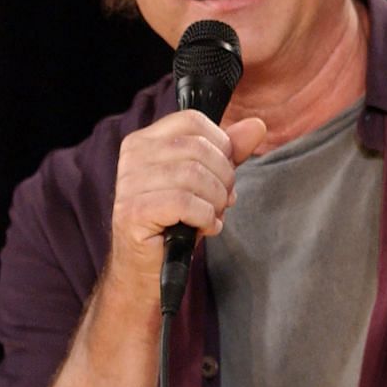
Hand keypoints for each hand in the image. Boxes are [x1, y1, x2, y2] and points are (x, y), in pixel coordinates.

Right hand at [107, 109, 266, 286]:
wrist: (149, 266)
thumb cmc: (177, 219)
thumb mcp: (207, 180)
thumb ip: (230, 152)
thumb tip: (257, 125)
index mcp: (145, 139)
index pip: (192, 120)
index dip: (221, 145)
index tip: (223, 172)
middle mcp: (132, 156)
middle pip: (197, 148)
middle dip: (223, 178)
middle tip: (222, 201)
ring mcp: (128, 184)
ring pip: (193, 175)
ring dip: (215, 201)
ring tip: (211, 215)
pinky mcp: (133, 212)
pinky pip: (184, 203)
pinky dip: (204, 217)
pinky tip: (204, 227)